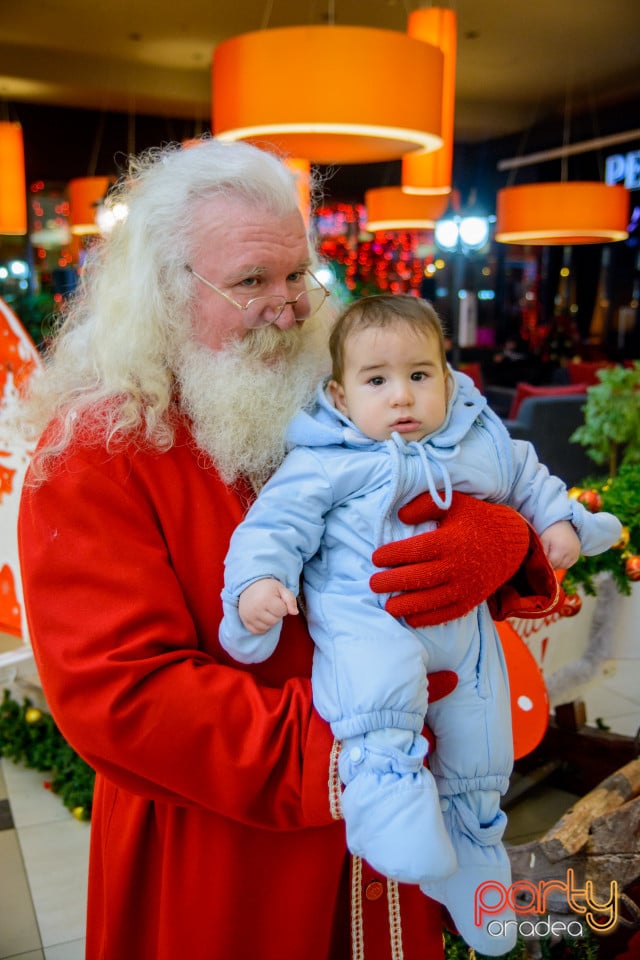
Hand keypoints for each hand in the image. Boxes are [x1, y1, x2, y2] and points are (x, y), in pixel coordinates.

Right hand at [238, 578, 297, 634]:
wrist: (249, 585)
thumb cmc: (267, 587)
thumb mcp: (281, 589)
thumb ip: (291, 600)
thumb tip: (295, 613)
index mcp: (266, 599)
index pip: (283, 611)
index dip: (283, 607)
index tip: (278, 601)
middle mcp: (256, 608)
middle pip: (275, 620)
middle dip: (277, 614)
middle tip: (272, 606)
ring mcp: (249, 616)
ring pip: (267, 627)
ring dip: (270, 621)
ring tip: (267, 611)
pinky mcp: (245, 621)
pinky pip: (257, 631)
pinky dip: (262, 627)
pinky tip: (262, 618)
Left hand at [370, 492, 531, 626]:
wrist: (512, 544)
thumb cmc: (477, 519)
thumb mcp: (455, 502)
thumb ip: (426, 504)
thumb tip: (400, 515)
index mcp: (450, 540)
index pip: (415, 550)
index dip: (392, 555)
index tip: (375, 558)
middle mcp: (457, 566)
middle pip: (419, 577)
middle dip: (392, 582)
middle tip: (373, 584)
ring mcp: (465, 586)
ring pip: (431, 600)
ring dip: (406, 605)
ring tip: (387, 606)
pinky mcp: (471, 600)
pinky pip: (447, 613)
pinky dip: (428, 618)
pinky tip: (410, 618)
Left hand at [540, 520, 580, 569]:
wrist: (564, 524)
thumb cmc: (551, 532)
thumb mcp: (544, 540)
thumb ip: (543, 552)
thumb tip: (541, 564)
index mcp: (561, 549)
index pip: (552, 563)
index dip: (546, 563)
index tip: (541, 561)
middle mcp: (570, 553)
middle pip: (558, 566)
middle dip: (551, 564)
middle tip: (545, 558)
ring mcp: (575, 554)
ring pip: (563, 566)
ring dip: (557, 564)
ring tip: (552, 557)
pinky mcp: (577, 555)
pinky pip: (569, 564)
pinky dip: (563, 564)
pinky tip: (558, 557)